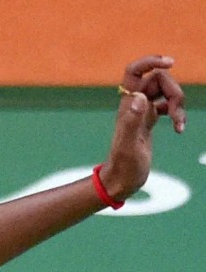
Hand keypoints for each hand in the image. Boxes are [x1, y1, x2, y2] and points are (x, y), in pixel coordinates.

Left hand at [97, 55, 186, 200]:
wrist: (119, 182)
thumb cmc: (123, 167)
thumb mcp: (129, 145)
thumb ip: (133, 121)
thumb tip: (140, 96)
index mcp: (128, 106)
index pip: (134, 72)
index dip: (150, 61)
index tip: (170, 62)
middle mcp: (133, 105)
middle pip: (158, 80)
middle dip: (175, 92)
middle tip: (176, 115)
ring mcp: (141, 112)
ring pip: (165, 92)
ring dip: (179, 105)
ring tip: (179, 126)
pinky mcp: (148, 122)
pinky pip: (167, 106)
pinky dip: (177, 114)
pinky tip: (178, 129)